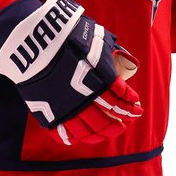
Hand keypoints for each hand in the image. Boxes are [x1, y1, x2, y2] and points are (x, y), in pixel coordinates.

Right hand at [0, 0, 142, 144]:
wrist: (39, 42)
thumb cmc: (72, 38)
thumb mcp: (100, 41)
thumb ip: (112, 53)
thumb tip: (124, 58)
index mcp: (102, 80)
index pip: (121, 99)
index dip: (130, 106)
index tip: (137, 108)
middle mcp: (87, 97)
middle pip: (107, 120)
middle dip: (119, 124)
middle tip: (125, 124)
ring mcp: (68, 108)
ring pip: (88, 131)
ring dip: (102, 134)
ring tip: (108, 132)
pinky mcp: (50, 113)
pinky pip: (65, 133)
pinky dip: (76, 137)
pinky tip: (83, 137)